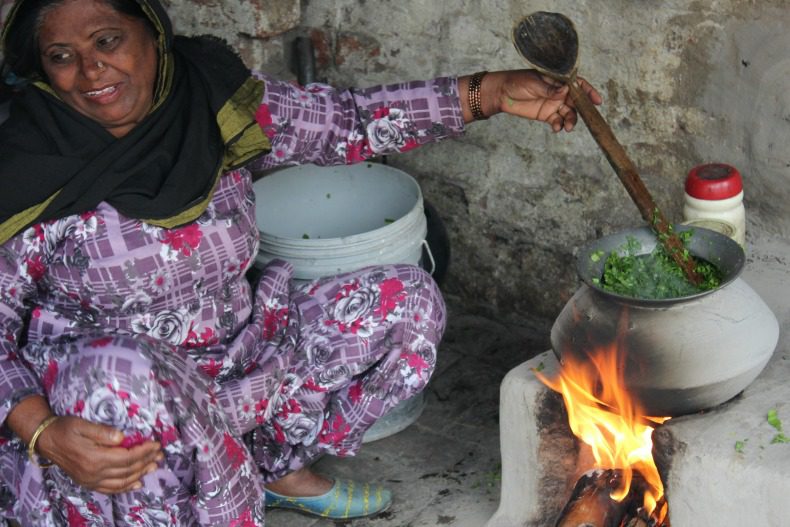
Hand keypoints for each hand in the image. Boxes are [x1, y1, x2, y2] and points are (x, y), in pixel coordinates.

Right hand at [37, 416, 162, 493]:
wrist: (46, 441)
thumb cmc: (66, 429)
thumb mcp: (83, 424)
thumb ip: (103, 432)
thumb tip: (122, 438)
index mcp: (94, 458)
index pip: (126, 457)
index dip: (143, 451)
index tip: (156, 444)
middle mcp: (93, 473)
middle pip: (127, 470)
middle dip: (146, 461)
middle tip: (160, 454)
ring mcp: (90, 480)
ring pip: (122, 481)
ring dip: (140, 474)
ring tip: (154, 466)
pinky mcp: (88, 483)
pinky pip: (110, 489)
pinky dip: (126, 487)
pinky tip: (137, 483)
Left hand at [462, 69, 602, 131]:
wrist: (501, 93)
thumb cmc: (517, 82)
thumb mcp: (534, 83)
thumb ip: (550, 89)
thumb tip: (565, 91)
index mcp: (559, 80)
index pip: (578, 85)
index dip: (589, 92)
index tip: (597, 101)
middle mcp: (559, 92)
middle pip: (576, 102)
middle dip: (581, 111)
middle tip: (583, 119)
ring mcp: (553, 104)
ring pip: (568, 113)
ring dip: (570, 120)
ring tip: (567, 127)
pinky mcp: (546, 115)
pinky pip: (557, 121)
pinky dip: (559, 125)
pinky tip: (556, 128)